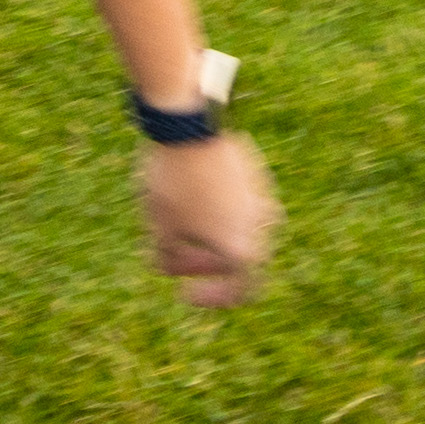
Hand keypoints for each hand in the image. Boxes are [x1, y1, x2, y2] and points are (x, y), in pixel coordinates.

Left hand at [138, 131, 276, 308]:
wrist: (187, 125)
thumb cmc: (173, 183)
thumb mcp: (161, 228)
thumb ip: (168, 258)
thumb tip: (168, 268)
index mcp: (245, 250)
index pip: (240, 291)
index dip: (212, 298)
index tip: (186, 292)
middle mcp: (264, 227)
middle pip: (240, 260)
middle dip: (207, 265)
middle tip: (175, 258)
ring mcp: (263, 198)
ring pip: (240, 231)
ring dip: (212, 237)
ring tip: (177, 225)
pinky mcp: (256, 175)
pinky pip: (240, 206)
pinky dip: (219, 213)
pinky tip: (189, 199)